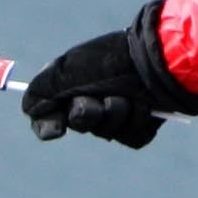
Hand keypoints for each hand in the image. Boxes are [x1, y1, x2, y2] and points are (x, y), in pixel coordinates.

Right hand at [22, 0, 197, 148]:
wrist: (162, 60)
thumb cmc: (112, 61)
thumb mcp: (66, 71)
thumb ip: (40, 94)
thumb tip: (36, 117)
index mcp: (77, 81)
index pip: (52, 114)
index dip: (50, 124)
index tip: (56, 129)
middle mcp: (98, 94)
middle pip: (82, 125)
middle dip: (89, 114)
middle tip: (99, 100)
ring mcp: (123, 108)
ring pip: (109, 133)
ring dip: (116, 115)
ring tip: (129, 95)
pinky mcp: (146, 120)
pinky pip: (133, 138)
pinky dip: (136, 122)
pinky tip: (145, 104)